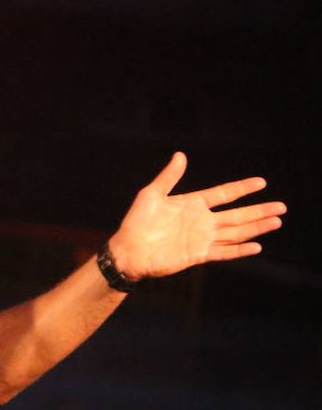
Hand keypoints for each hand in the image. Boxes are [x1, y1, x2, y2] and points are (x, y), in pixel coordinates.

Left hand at [108, 151, 285, 280]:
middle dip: (259, 210)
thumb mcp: (151, 194)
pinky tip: (256, 246)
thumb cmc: (136, 222)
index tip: (262, 182)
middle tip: (282, 206)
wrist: (127, 250)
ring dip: (256, 227)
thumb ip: (169, 177)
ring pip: (235, 232)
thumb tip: (180, 155)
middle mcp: (201, 221)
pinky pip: (223, 252)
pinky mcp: (197, 254)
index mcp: (192, 204)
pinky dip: (239, 250)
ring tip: (276, 221)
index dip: (242, 188)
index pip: (224, 194)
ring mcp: (201, 238)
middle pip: (237, 215)